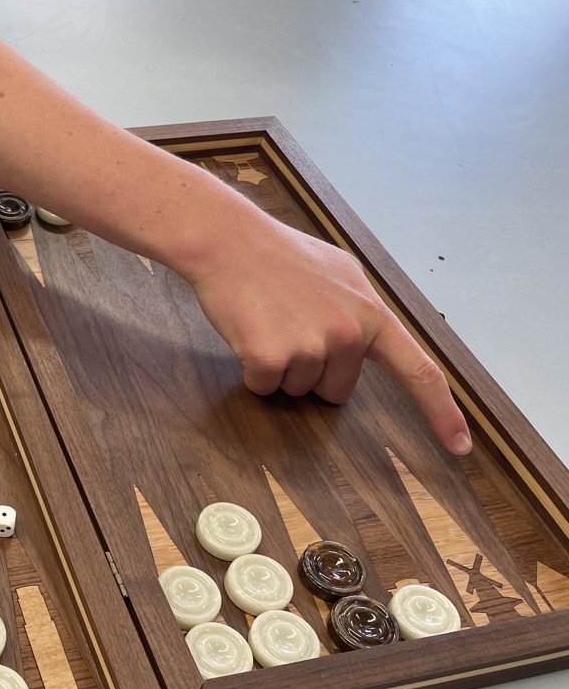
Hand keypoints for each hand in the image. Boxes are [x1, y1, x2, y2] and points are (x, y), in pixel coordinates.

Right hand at [189, 218, 472, 454]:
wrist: (229, 241)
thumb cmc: (280, 255)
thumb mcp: (341, 273)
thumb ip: (362, 310)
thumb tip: (372, 338)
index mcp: (371, 313)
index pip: (419, 372)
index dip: (442, 413)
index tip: (459, 446)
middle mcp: (348, 332)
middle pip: (335, 390)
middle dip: (312, 371)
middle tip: (290, 326)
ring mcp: (310, 345)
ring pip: (296, 389)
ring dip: (280, 366)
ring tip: (268, 321)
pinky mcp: (271, 357)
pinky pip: (263, 386)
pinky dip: (252, 369)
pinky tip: (248, 332)